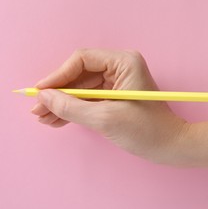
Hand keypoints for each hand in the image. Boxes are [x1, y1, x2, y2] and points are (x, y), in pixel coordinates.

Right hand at [31, 49, 187, 162]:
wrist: (170, 147)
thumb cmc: (146, 131)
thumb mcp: (105, 119)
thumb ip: (71, 107)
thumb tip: (44, 97)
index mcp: (124, 62)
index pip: (82, 60)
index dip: (58, 76)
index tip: (40, 93)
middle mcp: (120, 68)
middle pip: (79, 75)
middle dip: (58, 94)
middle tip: (37, 110)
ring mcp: (118, 83)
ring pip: (82, 89)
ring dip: (63, 104)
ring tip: (43, 119)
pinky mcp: (116, 97)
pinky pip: (89, 99)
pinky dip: (74, 110)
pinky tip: (57, 120)